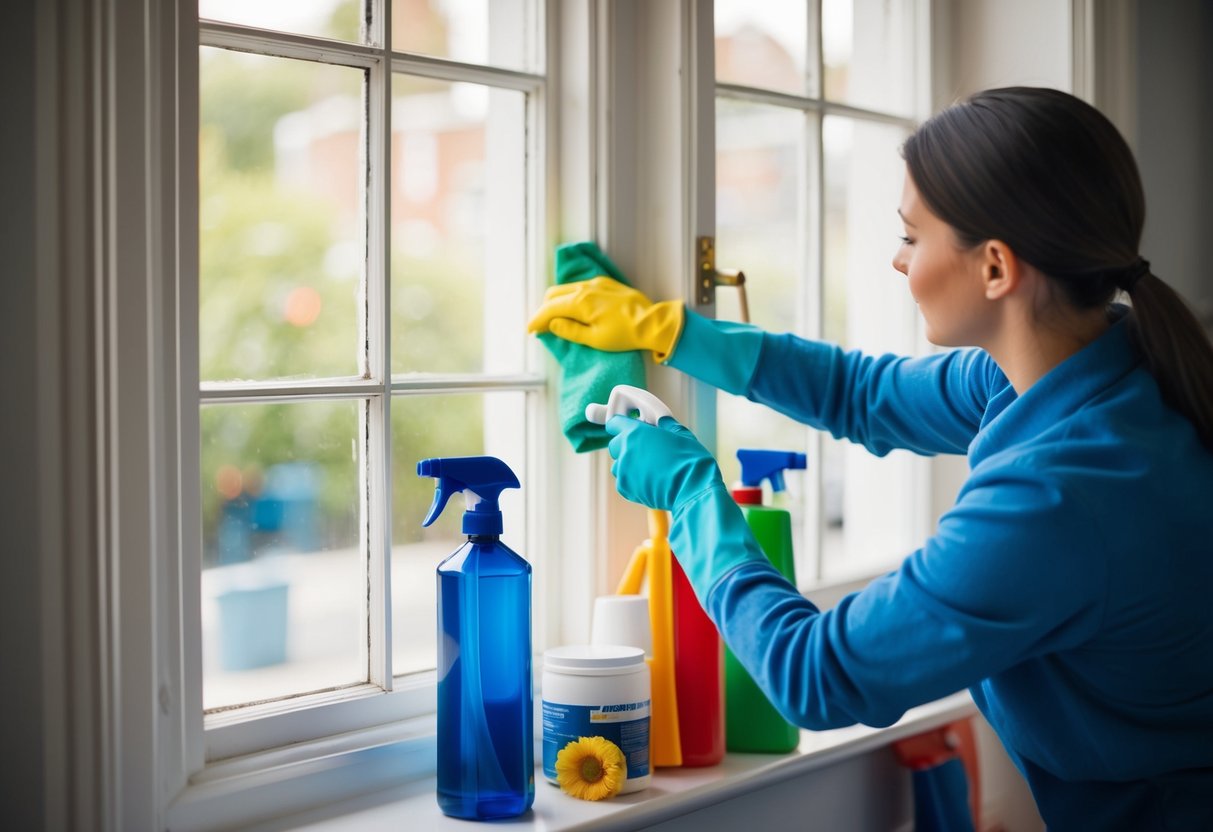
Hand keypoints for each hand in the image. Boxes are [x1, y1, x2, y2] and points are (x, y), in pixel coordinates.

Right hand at [527, 276, 684, 361]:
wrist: (652, 322)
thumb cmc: (624, 335)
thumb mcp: (595, 339)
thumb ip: (570, 331)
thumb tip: (552, 325)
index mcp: (580, 302)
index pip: (549, 309)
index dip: (537, 320)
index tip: (530, 330)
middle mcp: (585, 288)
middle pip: (553, 294)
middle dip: (544, 309)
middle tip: (542, 326)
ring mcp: (596, 283)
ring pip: (566, 288)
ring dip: (557, 302)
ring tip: (557, 318)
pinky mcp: (606, 283)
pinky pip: (581, 287)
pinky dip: (571, 296)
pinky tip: (575, 308)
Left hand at [604, 414, 724, 511]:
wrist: (691, 488)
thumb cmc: (689, 459)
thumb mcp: (680, 434)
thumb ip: (664, 425)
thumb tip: (661, 421)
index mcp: (635, 432)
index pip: (614, 423)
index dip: (622, 425)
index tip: (629, 429)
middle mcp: (625, 449)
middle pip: (615, 444)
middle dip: (626, 445)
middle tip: (646, 450)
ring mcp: (623, 470)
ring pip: (619, 465)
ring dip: (629, 465)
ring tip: (651, 469)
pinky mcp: (625, 488)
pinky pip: (624, 481)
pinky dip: (633, 481)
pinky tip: (651, 481)